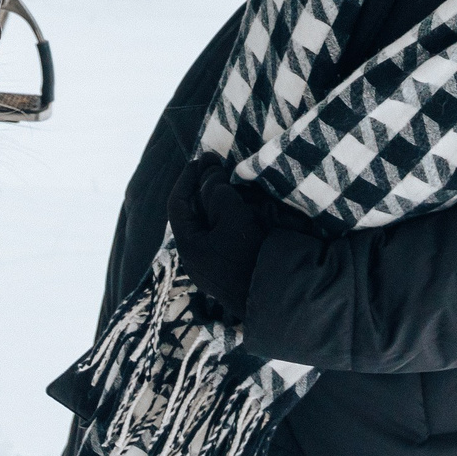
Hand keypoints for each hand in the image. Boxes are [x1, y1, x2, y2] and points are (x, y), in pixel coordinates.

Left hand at [166, 157, 273, 322]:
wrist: (278, 296)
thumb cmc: (249, 253)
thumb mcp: (231, 214)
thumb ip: (216, 190)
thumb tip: (209, 174)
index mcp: (188, 246)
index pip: (178, 204)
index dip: (188, 178)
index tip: (202, 159)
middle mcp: (196, 258)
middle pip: (194, 215)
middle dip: (205, 190)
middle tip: (219, 168)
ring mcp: (214, 268)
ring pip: (210, 226)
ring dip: (219, 204)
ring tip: (233, 186)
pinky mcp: (231, 272)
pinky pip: (224, 239)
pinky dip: (230, 220)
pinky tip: (245, 211)